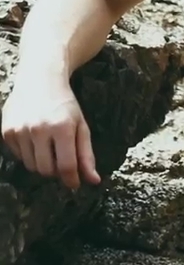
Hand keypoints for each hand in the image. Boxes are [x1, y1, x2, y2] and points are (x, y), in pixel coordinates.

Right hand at [1, 72, 99, 189]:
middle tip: (61, 160)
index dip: (71, 179)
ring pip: (30, 166)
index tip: (75, 184)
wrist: (40, 79)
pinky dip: (28, 154)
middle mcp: (39, 129)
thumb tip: (94, 181)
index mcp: (62, 127)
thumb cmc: (65, 105)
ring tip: (48, 146)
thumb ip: (87, 154)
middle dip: (55, 171)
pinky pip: (18, 156)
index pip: (66, 166)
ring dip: (41, 163)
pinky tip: (34, 139)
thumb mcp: (81, 126)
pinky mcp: (6, 131)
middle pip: (46, 170)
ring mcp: (20, 130)